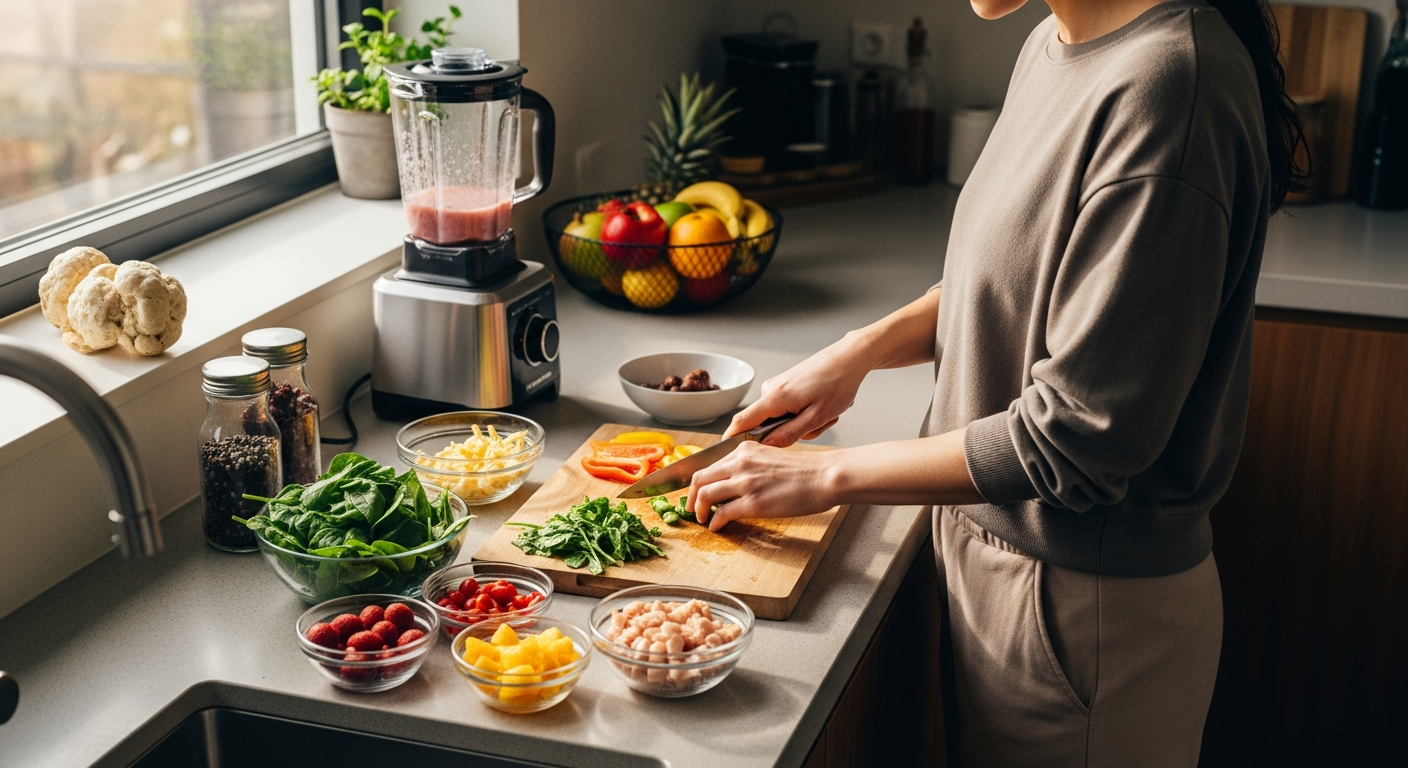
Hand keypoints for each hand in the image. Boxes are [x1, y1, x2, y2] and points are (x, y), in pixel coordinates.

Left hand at [687, 441, 837, 530]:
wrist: (824, 476)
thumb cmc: (806, 470)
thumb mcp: (771, 458)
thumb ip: (750, 465)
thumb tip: (735, 482)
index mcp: (744, 450)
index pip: (709, 464)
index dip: (697, 482)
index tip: (695, 492)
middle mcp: (740, 463)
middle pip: (699, 478)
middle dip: (690, 496)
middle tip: (690, 508)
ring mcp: (745, 483)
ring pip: (705, 494)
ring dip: (698, 510)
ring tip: (701, 519)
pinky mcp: (752, 503)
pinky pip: (722, 513)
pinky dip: (715, 522)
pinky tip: (717, 527)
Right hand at [725, 337, 871, 447]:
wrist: (849, 358)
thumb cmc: (838, 383)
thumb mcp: (816, 417)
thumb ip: (788, 435)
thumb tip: (765, 447)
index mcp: (775, 397)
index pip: (741, 422)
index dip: (732, 440)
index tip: (726, 455)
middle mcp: (771, 389)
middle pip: (765, 424)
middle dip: (790, 431)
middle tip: (817, 424)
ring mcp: (777, 386)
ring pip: (780, 418)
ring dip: (802, 422)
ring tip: (824, 413)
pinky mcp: (785, 385)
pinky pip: (787, 408)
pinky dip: (804, 412)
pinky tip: (820, 404)